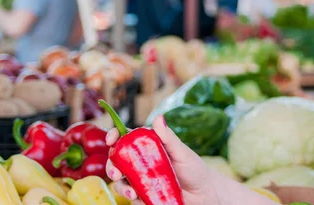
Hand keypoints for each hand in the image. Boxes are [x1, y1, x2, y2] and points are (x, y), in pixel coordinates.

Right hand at [105, 115, 219, 204]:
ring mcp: (142, 179)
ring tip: (131, 193)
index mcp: (149, 146)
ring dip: (121, 186)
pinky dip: (131, 198)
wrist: (204, 194)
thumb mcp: (181, 152)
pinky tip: (138, 199)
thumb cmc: (194, 168)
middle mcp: (142, 162)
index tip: (110, 139)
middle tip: (116, 173)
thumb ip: (168, 137)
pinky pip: (132, 197)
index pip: (126, 138)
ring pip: (121, 181)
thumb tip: (159, 117)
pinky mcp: (144, 195)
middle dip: (111, 166)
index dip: (115, 136)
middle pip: (118, 161)